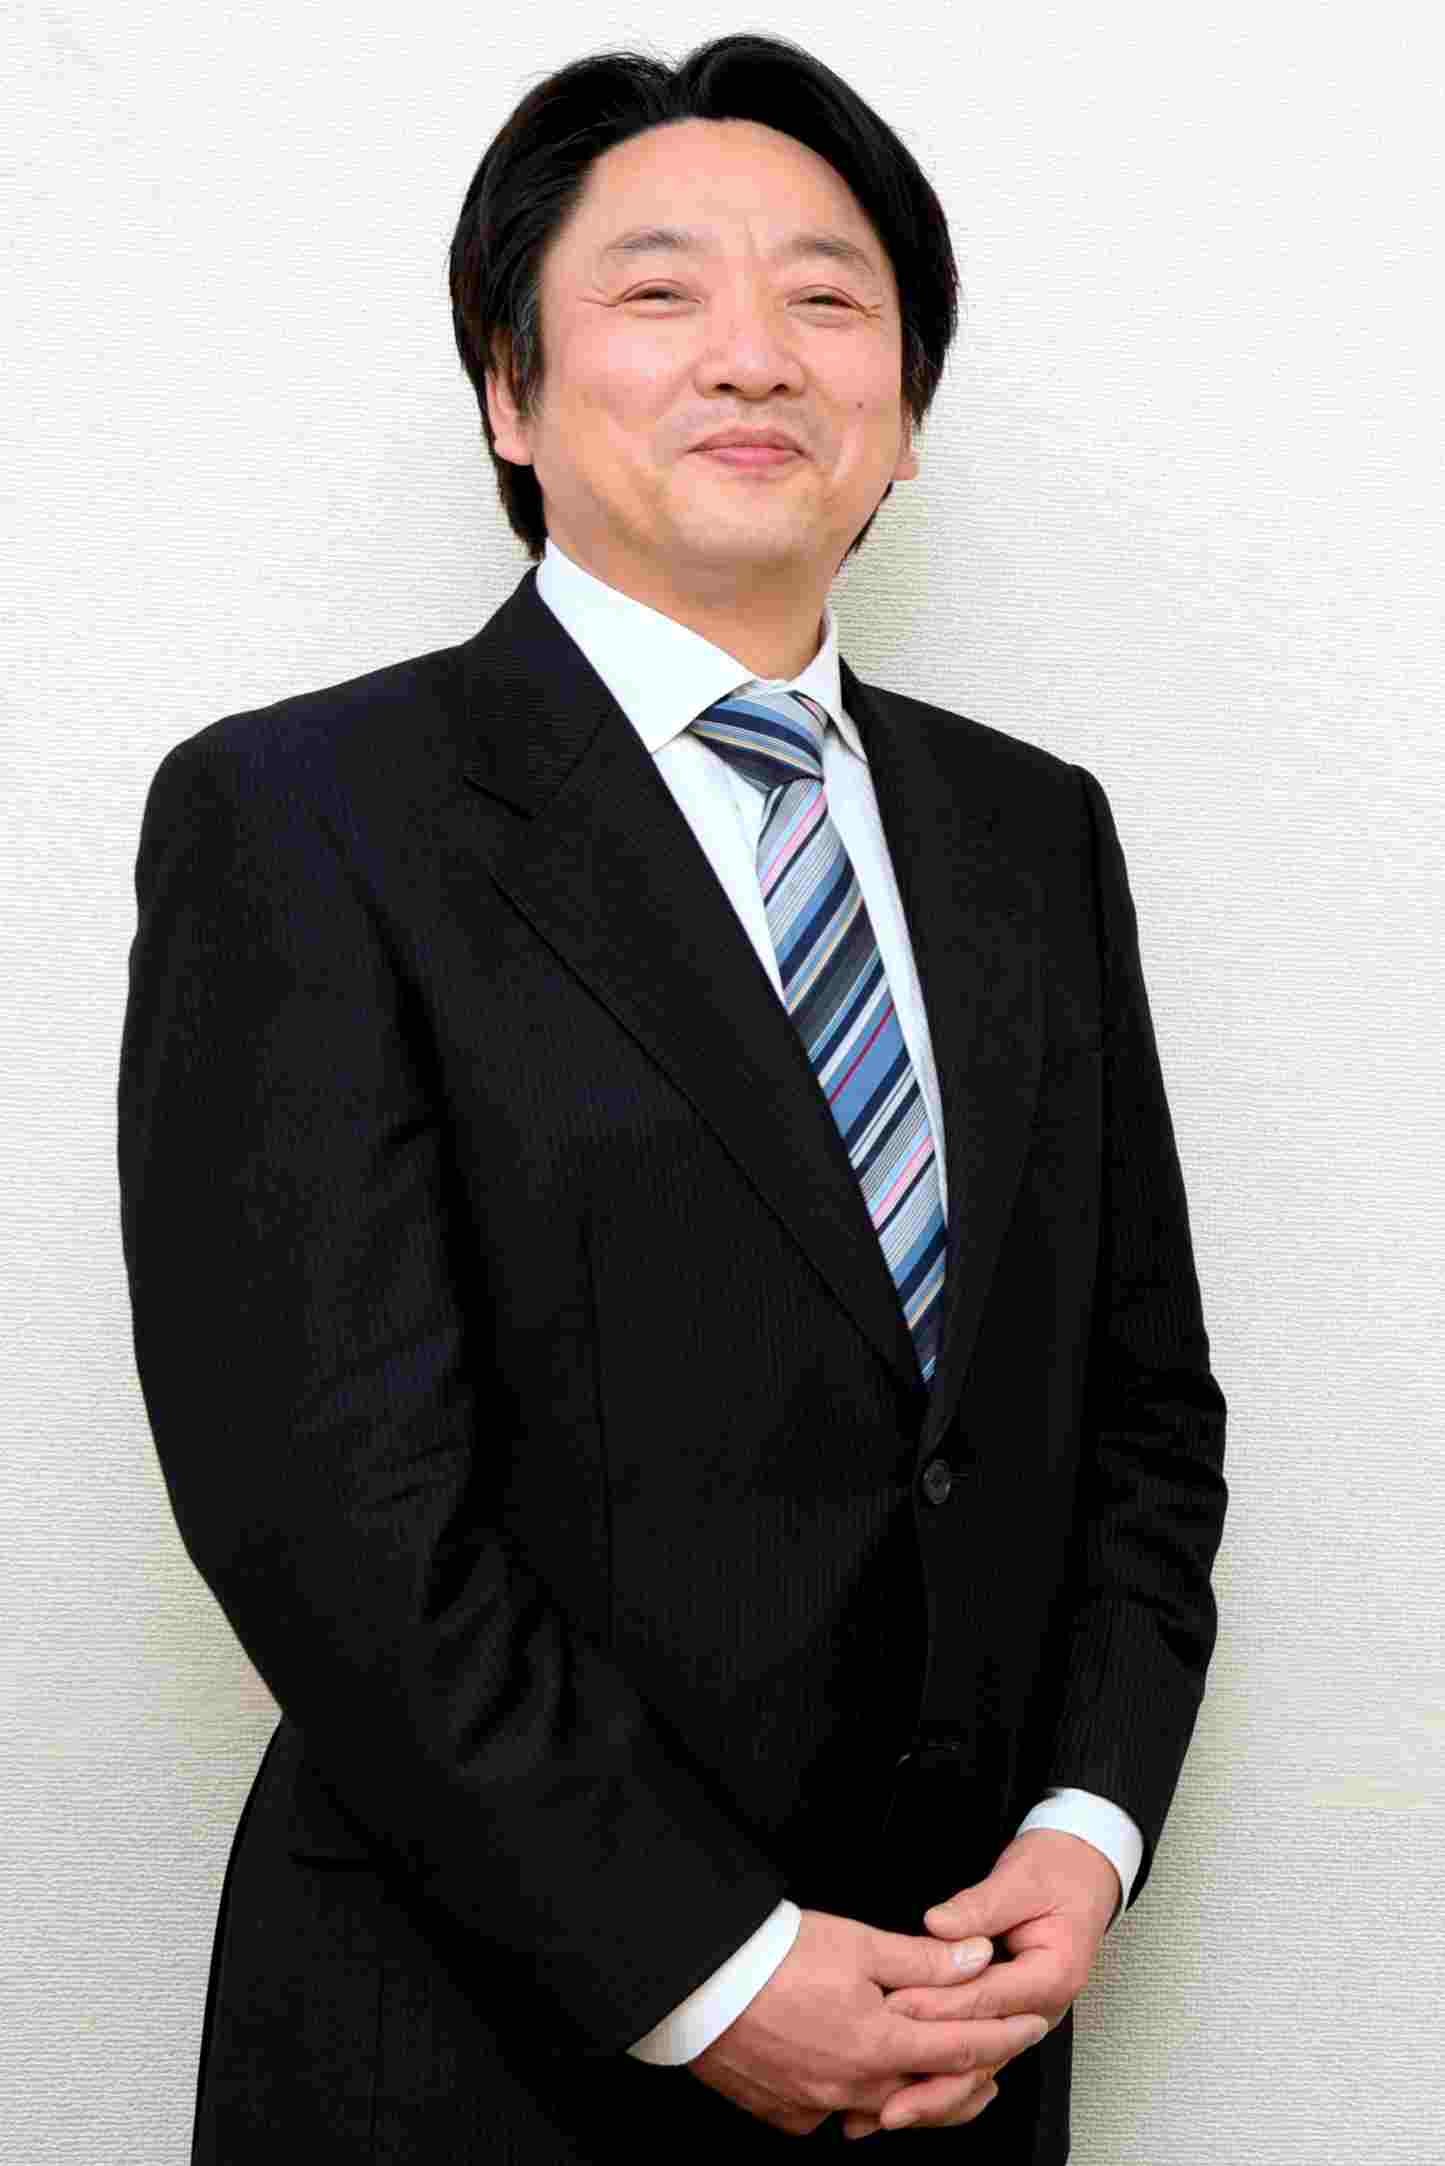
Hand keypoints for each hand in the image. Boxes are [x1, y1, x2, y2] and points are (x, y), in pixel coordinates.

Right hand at [685, 1907, 1050, 2136]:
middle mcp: (852, 2087)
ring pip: (885, 2111)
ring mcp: (816, 2105)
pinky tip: (865, 2088)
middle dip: (972, 2080)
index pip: (961, 2048)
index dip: (1003, 2037)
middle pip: (930, 2094)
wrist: (699, 1983)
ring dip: (920, 2096)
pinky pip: (835, 2115)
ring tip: (943, 2083)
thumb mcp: (859, 1943)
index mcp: (878, 2045)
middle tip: (998, 2067)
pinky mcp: (785, 2112)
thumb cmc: (772, 1957)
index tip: (1031, 2027)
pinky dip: (860, 2102)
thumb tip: (976, 1958)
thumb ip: (925, 1960)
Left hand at [838, 1829, 1119, 2137]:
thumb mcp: (1020, 1879)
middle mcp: (1040, 2010)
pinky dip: (940, 2074)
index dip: (938, 2005)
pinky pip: (973, 2055)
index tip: (895, 2008)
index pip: (986, 1999)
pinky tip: (905, 2091)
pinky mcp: (1004, 2019)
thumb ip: (979, 1906)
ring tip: (886, 2113)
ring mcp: (1023, 2021)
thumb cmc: (1056, 1874)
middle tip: (884, 2094)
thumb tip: (939, 1924)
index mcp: (1052, 1976)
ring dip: (932, 2092)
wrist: (1082, 1874)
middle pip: (984, 2054)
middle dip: (932, 2077)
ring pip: (978, 2066)